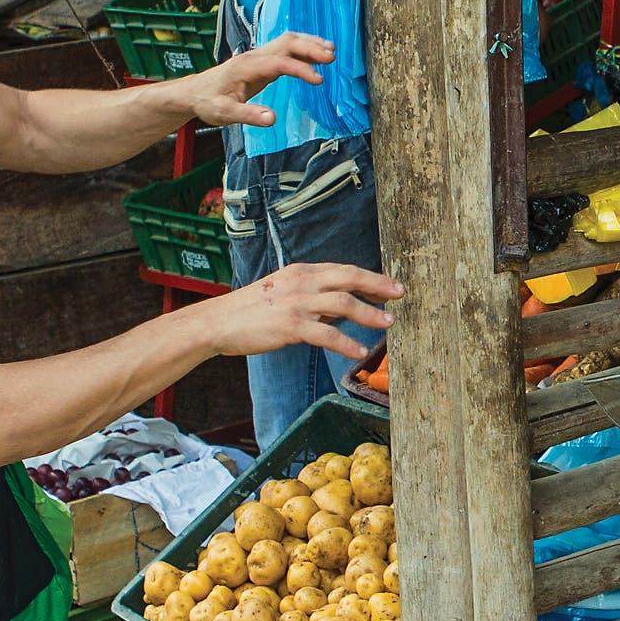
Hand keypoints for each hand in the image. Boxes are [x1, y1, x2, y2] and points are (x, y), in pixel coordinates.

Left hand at [187, 34, 333, 132]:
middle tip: (332, 57)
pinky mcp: (261, 61)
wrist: (194, 92)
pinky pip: (285, 49)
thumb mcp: (224, 113)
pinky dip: (302, 49)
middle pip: (287, 43)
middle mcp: (254, 56)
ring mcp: (258, 56)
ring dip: (308, 44)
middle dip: (310, 47)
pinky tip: (315, 56)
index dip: (301, 69)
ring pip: (287, 41)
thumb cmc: (208, 102)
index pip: (280, 62)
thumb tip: (272, 118)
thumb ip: (248, 115)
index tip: (319, 80)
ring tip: (330, 51)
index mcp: (247, 66)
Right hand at [211, 261, 400, 361]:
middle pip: (349, 278)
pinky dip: (346, 343)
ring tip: (388, 323)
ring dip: (369, 313)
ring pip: (342, 304)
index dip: (370, 277)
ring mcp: (296, 303)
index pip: (343, 270)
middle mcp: (302, 282)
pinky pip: (326, 334)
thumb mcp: (284, 293)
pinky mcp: (290, 325)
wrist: (219, 322)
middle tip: (401, 294)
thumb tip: (342, 307)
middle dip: (378, 286)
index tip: (391, 285)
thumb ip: (313, 296)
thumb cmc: (252, 310)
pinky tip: (359, 350)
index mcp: (302, 272)